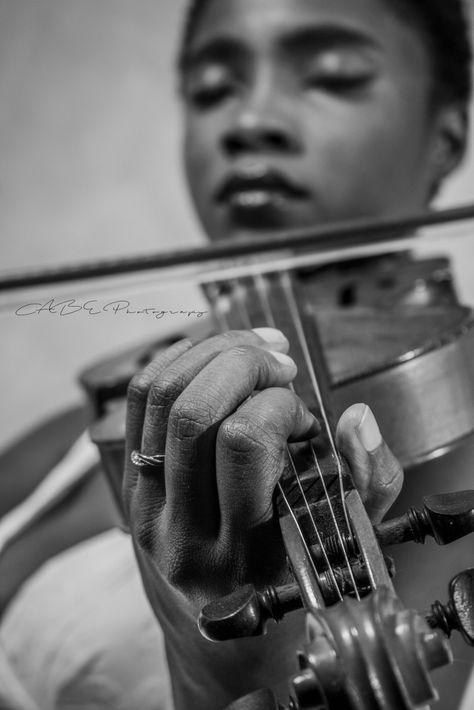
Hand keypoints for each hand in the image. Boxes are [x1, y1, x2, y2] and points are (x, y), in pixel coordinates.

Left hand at [122, 327, 402, 707]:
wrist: (226, 640)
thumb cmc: (288, 590)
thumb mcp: (344, 547)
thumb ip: (366, 482)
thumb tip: (357, 418)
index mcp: (241, 552)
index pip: (243, 443)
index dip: (281, 406)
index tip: (305, 417)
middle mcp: (183, 531)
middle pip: (193, 412)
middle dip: (242, 362)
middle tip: (280, 364)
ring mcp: (147, 508)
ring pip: (159, 399)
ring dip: (210, 352)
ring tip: (253, 349)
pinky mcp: (131, 488)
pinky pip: (138, 405)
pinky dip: (176, 362)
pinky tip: (213, 356)